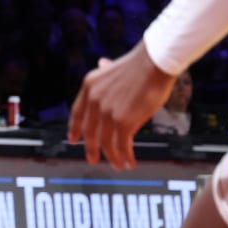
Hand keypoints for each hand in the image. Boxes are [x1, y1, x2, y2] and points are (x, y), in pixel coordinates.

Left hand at [68, 44, 176, 170]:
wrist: (155, 63)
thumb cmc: (140, 65)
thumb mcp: (114, 67)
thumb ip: (105, 71)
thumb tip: (102, 63)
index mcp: (89, 87)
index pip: (77, 113)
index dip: (75, 129)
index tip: (73, 140)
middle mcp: (94, 101)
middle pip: (89, 132)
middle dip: (91, 149)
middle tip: (93, 159)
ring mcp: (107, 112)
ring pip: (106, 142)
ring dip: (112, 157)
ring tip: (118, 165)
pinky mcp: (122, 122)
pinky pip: (122, 145)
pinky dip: (125, 156)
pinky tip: (129, 162)